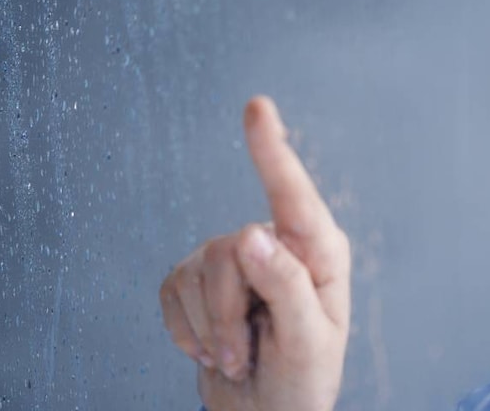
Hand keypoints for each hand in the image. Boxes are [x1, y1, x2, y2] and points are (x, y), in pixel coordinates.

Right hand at [159, 95, 351, 410]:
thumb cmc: (300, 382)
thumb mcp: (307, 342)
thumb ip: (285, 287)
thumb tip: (248, 235)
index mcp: (318, 251)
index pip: (294, 196)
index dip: (270, 150)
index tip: (257, 106)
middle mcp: (278, 244)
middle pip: (231, 252)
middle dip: (230, 315)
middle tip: (246, 355)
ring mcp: (235, 260)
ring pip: (197, 270)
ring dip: (211, 329)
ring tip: (236, 357)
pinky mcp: (197, 279)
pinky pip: (170, 289)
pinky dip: (185, 330)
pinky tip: (210, 348)